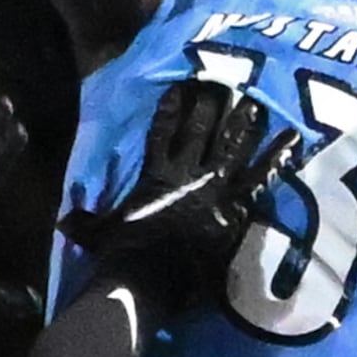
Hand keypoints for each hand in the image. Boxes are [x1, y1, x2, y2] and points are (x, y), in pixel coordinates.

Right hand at [54, 77, 305, 317]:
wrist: (147, 279)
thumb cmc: (121, 258)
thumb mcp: (97, 236)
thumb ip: (84, 224)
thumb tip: (62, 222)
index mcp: (155, 177)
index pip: (161, 133)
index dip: (172, 108)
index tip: (182, 85)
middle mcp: (186, 175)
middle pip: (202, 130)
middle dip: (214, 104)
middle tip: (229, 78)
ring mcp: (212, 189)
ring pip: (233, 146)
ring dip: (245, 122)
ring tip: (259, 98)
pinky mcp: (233, 208)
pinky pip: (261, 177)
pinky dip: (277, 158)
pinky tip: (293, 138)